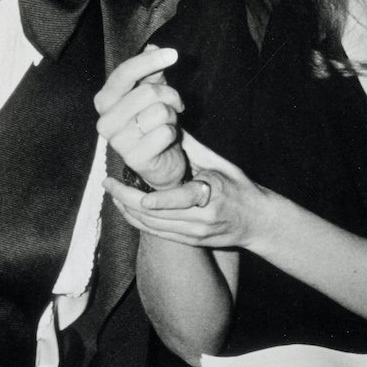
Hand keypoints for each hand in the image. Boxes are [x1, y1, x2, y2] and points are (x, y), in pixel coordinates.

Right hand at [95, 45, 188, 190]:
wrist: (158, 163)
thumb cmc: (152, 123)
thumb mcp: (151, 93)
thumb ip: (150, 71)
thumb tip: (153, 47)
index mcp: (105, 100)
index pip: (124, 74)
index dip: (149, 61)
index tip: (173, 54)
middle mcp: (105, 121)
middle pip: (148, 92)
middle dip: (170, 95)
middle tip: (174, 104)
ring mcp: (117, 142)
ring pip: (159, 112)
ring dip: (171, 116)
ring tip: (167, 123)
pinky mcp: (134, 158)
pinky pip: (165, 132)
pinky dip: (173, 133)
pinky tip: (166, 140)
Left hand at [103, 134, 267, 250]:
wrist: (258, 222)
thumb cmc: (239, 186)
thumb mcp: (220, 163)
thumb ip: (192, 148)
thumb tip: (168, 123)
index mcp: (212, 195)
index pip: (182, 199)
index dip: (158, 198)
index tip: (139, 191)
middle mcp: (202, 219)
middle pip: (158, 215)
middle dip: (128, 200)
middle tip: (108, 183)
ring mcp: (195, 234)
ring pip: (153, 227)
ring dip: (128, 210)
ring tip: (112, 193)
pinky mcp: (191, 242)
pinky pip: (158, 234)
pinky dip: (139, 221)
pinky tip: (125, 208)